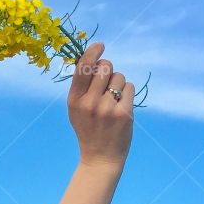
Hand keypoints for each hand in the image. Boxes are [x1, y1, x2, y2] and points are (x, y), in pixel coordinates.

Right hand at [67, 41, 133, 169]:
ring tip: (112, 101)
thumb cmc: (88, 130)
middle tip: (106, 84)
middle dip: (108, 70)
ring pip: (119, 76)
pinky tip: (121, 108)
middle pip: (105, 67)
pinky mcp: (123, 113)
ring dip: (118, 84)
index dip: (92, 52)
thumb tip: (93, 59)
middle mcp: (89, 103)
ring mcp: (107, 108)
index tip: (100, 46)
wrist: (100, 158)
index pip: (83, 67)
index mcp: (74, 100)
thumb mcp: (76, 110)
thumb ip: (82, 87)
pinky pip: (129, 87)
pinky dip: (127, 94)